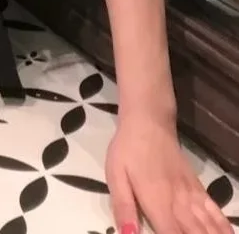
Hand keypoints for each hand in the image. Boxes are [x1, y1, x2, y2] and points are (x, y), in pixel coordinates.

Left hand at [106, 117, 229, 233]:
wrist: (149, 121)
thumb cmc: (128, 149)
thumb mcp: (116, 175)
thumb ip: (123, 207)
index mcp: (157, 202)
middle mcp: (179, 202)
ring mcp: (192, 195)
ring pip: (208, 225)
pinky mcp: (197, 188)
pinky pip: (214, 211)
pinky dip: (222, 225)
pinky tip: (228, 233)